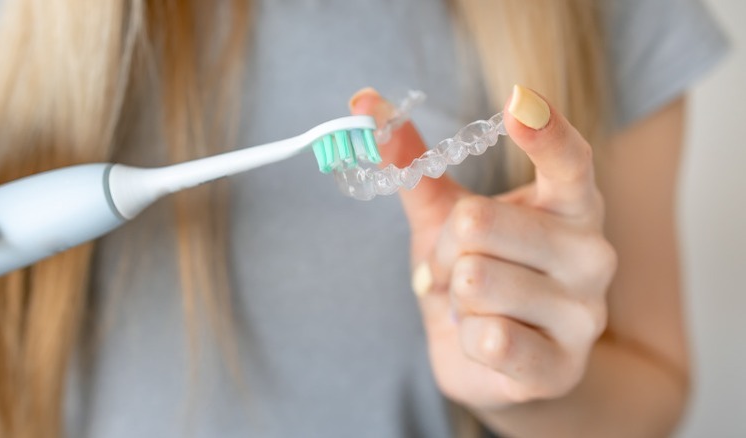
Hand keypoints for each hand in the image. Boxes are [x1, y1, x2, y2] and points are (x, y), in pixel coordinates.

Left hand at [350, 86, 616, 410]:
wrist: (496, 361)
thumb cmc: (477, 273)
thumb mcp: (445, 216)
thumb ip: (415, 165)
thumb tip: (365, 104)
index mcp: (570, 204)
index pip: (569, 160)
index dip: (544, 131)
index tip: (517, 99)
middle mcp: (593, 251)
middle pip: (477, 223)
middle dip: (443, 251)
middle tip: (454, 271)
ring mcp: (586, 313)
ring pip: (474, 281)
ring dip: (454, 299)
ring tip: (475, 308)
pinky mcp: (564, 367)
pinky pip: (488, 340)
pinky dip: (466, 340)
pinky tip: (486, 341)